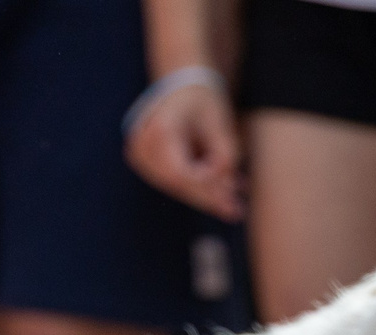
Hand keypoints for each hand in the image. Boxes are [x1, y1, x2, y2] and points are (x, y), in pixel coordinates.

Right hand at [125, 76, 245, 221]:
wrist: (180, 82)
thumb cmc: (203, 97)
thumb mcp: (221, 123)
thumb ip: (226, 155)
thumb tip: (228, 192)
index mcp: (159, 129)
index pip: (180, 174)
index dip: (207, 187)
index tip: (233, 189)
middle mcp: (141, 144)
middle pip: (177, 184)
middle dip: (209, 198)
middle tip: (237, 211)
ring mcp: (138, 154)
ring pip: (175, 187)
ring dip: (205, 196)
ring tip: (234, 203)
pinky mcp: (143, 161)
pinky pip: (172, 181)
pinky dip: (196, 187)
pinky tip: (222, 194)